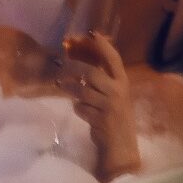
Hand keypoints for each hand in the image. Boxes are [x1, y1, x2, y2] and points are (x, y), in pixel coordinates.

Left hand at [58, 31, 140, 181]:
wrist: (122, 148)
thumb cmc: (116, 120)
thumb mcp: (114, 97)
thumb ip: (103, 82)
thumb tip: (80, 65)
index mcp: (123, 83)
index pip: (114, 59)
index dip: (102, 45)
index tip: (91, 33)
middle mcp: (118, 92)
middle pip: (91, 73)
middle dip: (73, 67)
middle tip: (61, 65)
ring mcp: (110, 106)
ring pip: (82, 91)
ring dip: (69, 87)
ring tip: (59, 84)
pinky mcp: (100, 120)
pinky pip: (81, 108)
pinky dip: (77, 107)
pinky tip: (78, 109)